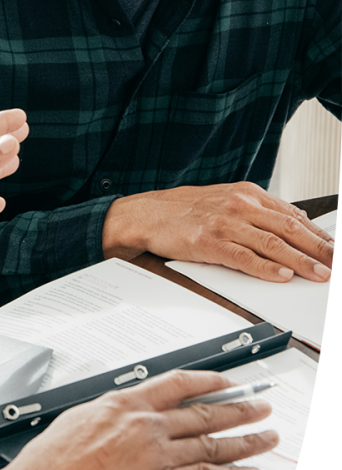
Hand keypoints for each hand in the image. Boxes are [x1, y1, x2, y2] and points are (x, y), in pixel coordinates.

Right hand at [0, 370, 277, 469]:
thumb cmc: (48, 462)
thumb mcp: (77, 418)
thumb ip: (109, 413)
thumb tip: (123, 413)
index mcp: (124, 404)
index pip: (177, 383)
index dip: (208, 381)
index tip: (227, 382)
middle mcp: (146, 425)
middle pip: (205, 412)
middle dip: (240, 408)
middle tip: (261, 406)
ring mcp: (156, 456)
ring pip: (214, 444)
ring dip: (247, 441)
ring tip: (267, 437)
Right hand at [102, 182, 333, 281]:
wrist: (146, 214)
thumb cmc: (184, 210)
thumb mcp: (226, 199)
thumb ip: (259, 210)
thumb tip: (294, 220)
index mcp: (247, 193)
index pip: (292, 215)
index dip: (318, 234)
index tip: (335, 248)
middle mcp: (240, 205)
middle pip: (289, 228)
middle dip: (319, 248)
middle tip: (337, 262)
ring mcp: (225, 223)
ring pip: (272, 244)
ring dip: (301, 262)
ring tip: (319, 274)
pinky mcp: (209, 242)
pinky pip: (244, 257)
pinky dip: (266, 268)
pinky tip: (282, 276)